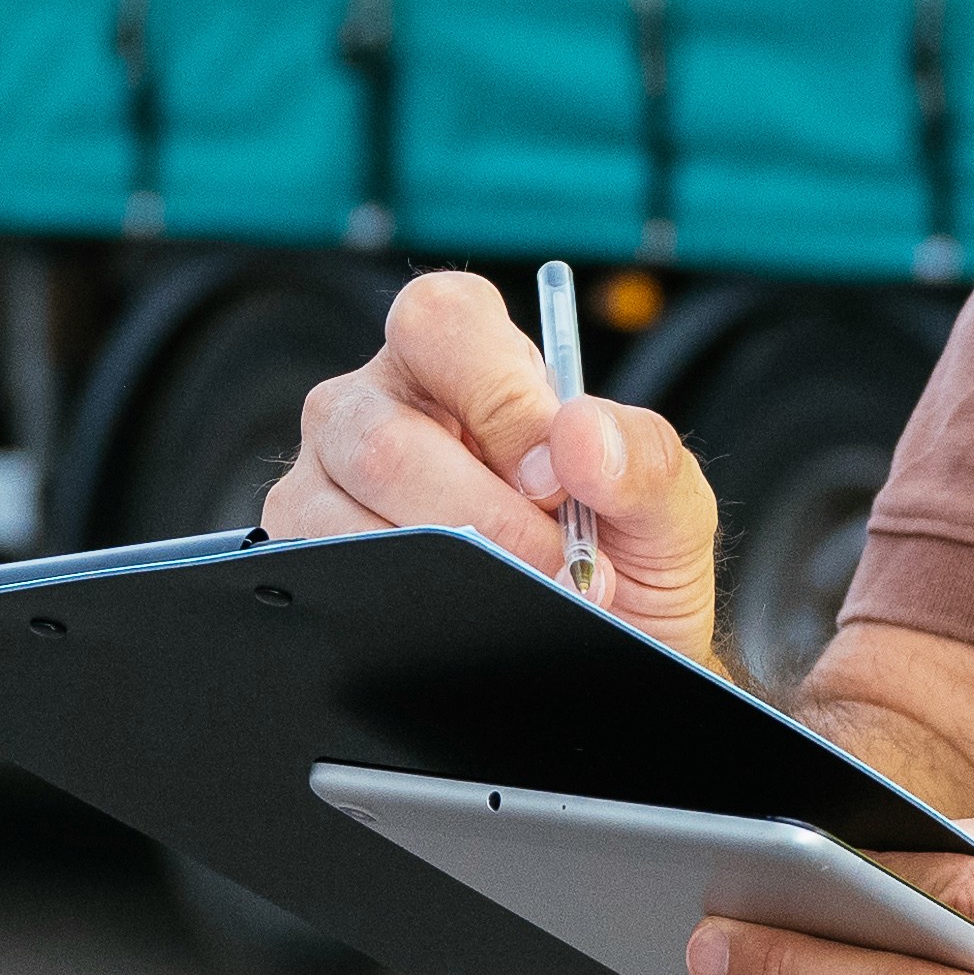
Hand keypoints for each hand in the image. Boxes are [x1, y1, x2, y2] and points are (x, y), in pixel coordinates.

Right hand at [255, 266, 722, 662]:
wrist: (608, 652)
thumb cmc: (621, 557)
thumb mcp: (667, 505)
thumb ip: (643, 458)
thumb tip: (576, 433)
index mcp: (465, 354)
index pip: (443, 322)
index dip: (499, 399)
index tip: (556, 478)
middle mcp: (381, 401)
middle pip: (383, 437)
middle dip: (482, 517)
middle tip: (557, 564)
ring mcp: (329, 477)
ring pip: (345, 515)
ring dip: (450, 570)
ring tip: (525, 595)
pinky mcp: (306, 551)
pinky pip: (327, 572)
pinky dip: (406, 604)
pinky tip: (462, 615)